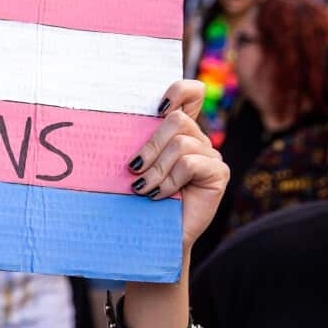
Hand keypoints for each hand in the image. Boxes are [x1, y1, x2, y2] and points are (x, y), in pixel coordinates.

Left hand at [126, 80, 228, 248]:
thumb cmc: (139, 199)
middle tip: (133, 168)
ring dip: (156, 169)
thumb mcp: (136, 165)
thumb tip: (109, 123)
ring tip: (143, 189)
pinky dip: (170, 180)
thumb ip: (137, 143)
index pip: (192, 93)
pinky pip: (190, 164)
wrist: (156, 236)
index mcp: (179, 130)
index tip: (157, 107)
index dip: (179, 90)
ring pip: (180, 144)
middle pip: (177, 120)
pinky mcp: (219, 173)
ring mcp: (211, 155)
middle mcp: (198, 138)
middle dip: (150, 145)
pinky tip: (160, 195)